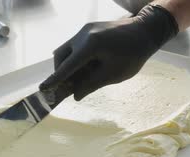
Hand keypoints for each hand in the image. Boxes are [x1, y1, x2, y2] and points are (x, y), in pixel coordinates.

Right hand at [39, 4, 178, 100]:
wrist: (145, 31)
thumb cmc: (132, 55)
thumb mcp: (113, 74)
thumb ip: (91, 84)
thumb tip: (75, 95)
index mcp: (90, 46)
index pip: (67, 66)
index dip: (54, 79)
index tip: (43, 89)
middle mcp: (82, 35)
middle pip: (61, 56)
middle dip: (61, 73)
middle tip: (68, 88)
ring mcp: (85, 30)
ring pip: (66, 50)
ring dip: (67, 65)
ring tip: (79, 78)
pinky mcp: (89, 29)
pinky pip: (74, 45)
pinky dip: (75, 58)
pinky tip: (86, 67)